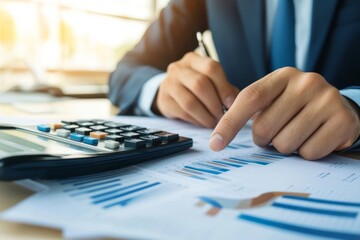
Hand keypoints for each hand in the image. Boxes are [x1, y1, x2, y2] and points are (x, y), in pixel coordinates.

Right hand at [154, 52, 238, 127]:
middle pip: (200, 85)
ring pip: (190, 102)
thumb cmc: (195, 87)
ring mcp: (168, 84)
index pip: (211, 67)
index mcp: (193, 60)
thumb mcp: (209, 81)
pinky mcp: (164, 101)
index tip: (233, 103)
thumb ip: (224, 89)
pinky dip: (197, 120)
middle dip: (215, 104)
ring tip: (215, 123)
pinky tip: (204, 123)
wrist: (169, 92)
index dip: (224, 87)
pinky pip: (183, 113)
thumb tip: (235, 103)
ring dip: (206, 116)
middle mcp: (178, 69)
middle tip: (223, 116)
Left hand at [209, 67, 359, 159]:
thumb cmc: (297, 106)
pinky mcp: (343, 121)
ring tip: (298, 133)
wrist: (339, 108)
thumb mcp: (275, 97)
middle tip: (277, 131)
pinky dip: (306, 153)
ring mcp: (327, 100)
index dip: (229, 123)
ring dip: (285, 147)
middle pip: (264, 128)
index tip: (215, 144)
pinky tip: (314, 138)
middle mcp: (306, 83)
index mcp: (283, 76)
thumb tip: (217, 138)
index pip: (249, 98)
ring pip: (284, 144)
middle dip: (264, 139)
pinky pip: (308, 153)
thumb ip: (249, 108)